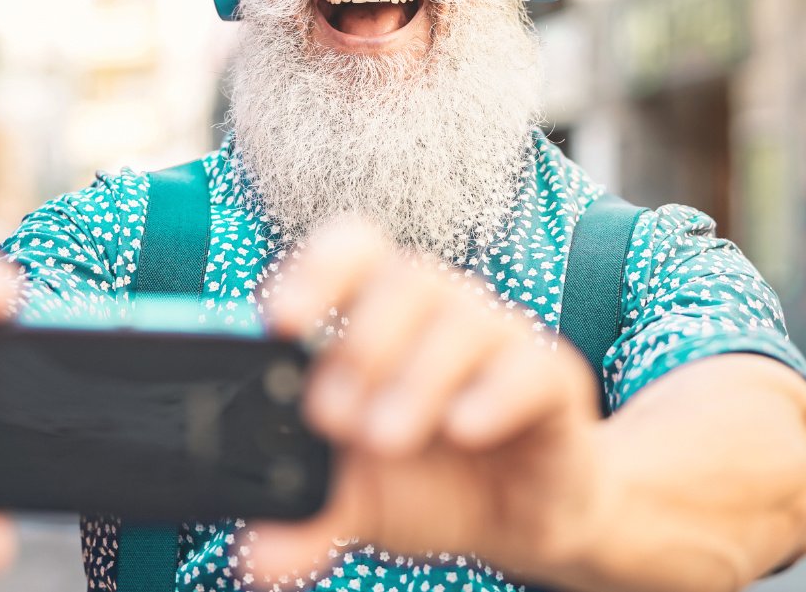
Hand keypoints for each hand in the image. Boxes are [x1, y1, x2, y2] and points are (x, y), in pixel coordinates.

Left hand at [246, 217, 606, 585]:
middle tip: (331, 415)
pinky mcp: (551, 380)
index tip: (279, 321)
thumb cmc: (433, 478)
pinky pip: (529, 366)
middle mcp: (442, 310)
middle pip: (405, 277)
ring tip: (385, 439)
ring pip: (464, 319)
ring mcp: (500, 339)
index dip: (315, 269)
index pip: (354, 249)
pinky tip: (461, 430)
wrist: (522, 517)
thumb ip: (307, 516)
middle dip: (360, 345)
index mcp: (384, 315)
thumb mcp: (359, 501)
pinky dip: (492, 395)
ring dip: (417, 377)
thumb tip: (254, 557)